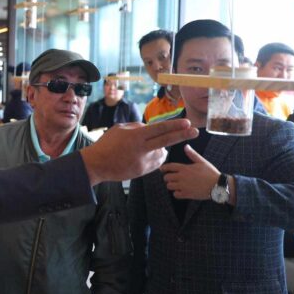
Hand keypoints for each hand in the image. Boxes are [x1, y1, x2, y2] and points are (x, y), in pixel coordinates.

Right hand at [81, 119, 197, 184]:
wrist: (97, 164)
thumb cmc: (107, 144)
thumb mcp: (120, 129)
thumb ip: (137, 127)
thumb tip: (150, 127)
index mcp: (136, 137)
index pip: (159, 129)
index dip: (174, 126)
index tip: (187, 122)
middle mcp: (142, 149)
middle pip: (167, 141)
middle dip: (182, 135)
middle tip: (195, 131)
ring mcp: (143, 162)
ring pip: (161, 153)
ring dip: (160, 148)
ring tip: (146, 147)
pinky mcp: (143, 171)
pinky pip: (156, 162)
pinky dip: (155, 157)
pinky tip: (145, 155)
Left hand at [159, 144, 219, 199]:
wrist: (218, 185)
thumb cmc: (210, 173)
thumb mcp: (202, 161)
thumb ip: (192, 154)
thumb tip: (186, 146)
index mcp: (185, 168)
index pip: (169, 167)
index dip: (164, 168)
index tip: (162, 169)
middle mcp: (182, 177)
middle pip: (167, 177)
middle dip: (167, 177)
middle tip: (171, 178)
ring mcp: (184, 186)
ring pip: (169, 186)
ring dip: (171, 185)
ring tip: (176, 185)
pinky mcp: (187, 194)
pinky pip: (175, 195)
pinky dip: (177, 193)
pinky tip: (181, 191)